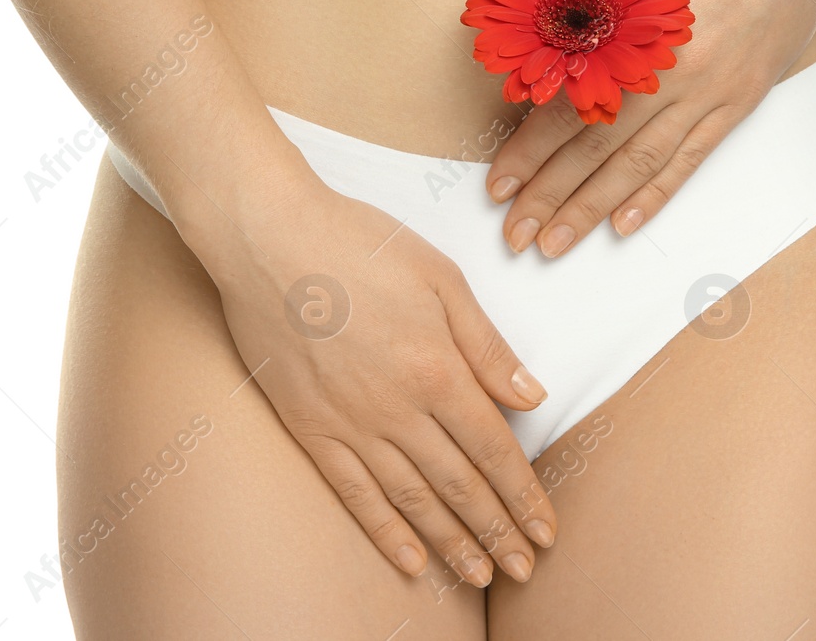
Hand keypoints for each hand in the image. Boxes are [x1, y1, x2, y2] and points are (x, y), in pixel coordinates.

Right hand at [181, 175, 558, 584]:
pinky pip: (354, 493)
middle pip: (460, 485)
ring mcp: (350, 423)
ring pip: (413, 499)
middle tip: (526, 568)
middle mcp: (397, 408)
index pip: (494, 449)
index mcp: (437, 368)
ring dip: (452, 543)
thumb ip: (487, 345)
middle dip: (499, 532)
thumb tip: (531, 398)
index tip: (547, 530)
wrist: (268, 239)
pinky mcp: (309, 427)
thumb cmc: (359, 244)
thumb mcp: (441, 278)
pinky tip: (411, 561)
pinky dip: (385, 532)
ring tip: (482, 575)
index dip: (524, 496)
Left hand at [487, 0, 815, 256]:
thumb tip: (531, 31)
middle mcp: (667, 71)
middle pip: (595, 149)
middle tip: (513, 235)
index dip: (526, 151)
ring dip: (591, 210)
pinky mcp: (740, 100)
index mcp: (633, 31)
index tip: (497, 184)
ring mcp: (708, 91)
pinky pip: (691, 159)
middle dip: (547, 197)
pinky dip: (656, 196)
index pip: (565, 107)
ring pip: (638, 165)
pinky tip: (625, 226)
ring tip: (554, 244)